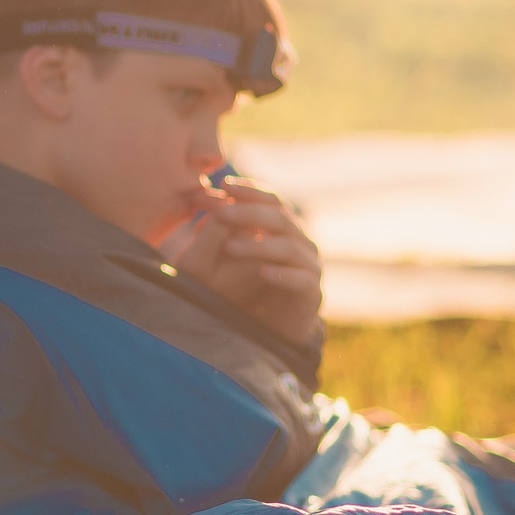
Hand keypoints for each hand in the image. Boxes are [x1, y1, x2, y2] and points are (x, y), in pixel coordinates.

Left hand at [165, 181, 322, 344]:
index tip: (223, 185)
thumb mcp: (234, 254)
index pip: (273, 200)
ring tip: (229, 247)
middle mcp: (302, 243)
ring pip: (289, 248)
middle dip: (249, 214)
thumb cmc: (249, 288)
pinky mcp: (312, 293)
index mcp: (286, 229)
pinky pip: (301, 279)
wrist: (272, 329)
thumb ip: (224, 227)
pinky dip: (281, 274)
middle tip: (221, 213)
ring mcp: (310, 267)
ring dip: (258, 245)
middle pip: (281, 219)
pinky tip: (260, 272)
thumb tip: (201, 196)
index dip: (250, 191)